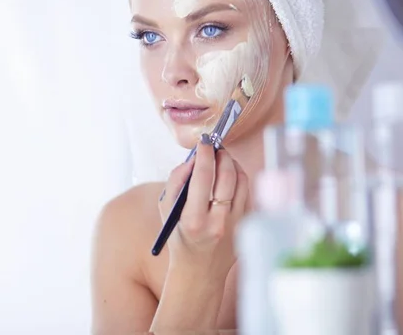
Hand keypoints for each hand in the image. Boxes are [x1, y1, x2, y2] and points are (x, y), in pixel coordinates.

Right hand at [159, 134, 248, 280]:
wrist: (199, 271)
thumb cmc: (179, 236)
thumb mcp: (166, 210)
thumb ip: (175, 181)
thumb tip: (193, 158)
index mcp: (193, 220)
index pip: (203, 177)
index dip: (205, 154)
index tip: (204, 142)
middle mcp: (218, 223)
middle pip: (227, 176)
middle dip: (222, 155)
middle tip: (215, 148)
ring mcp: (237, 225)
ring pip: (242, 182)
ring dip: (233, 164)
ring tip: (222, 160)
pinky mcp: (248, 225)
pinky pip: (247, 193)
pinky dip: (238, 180)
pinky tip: (229, 178)